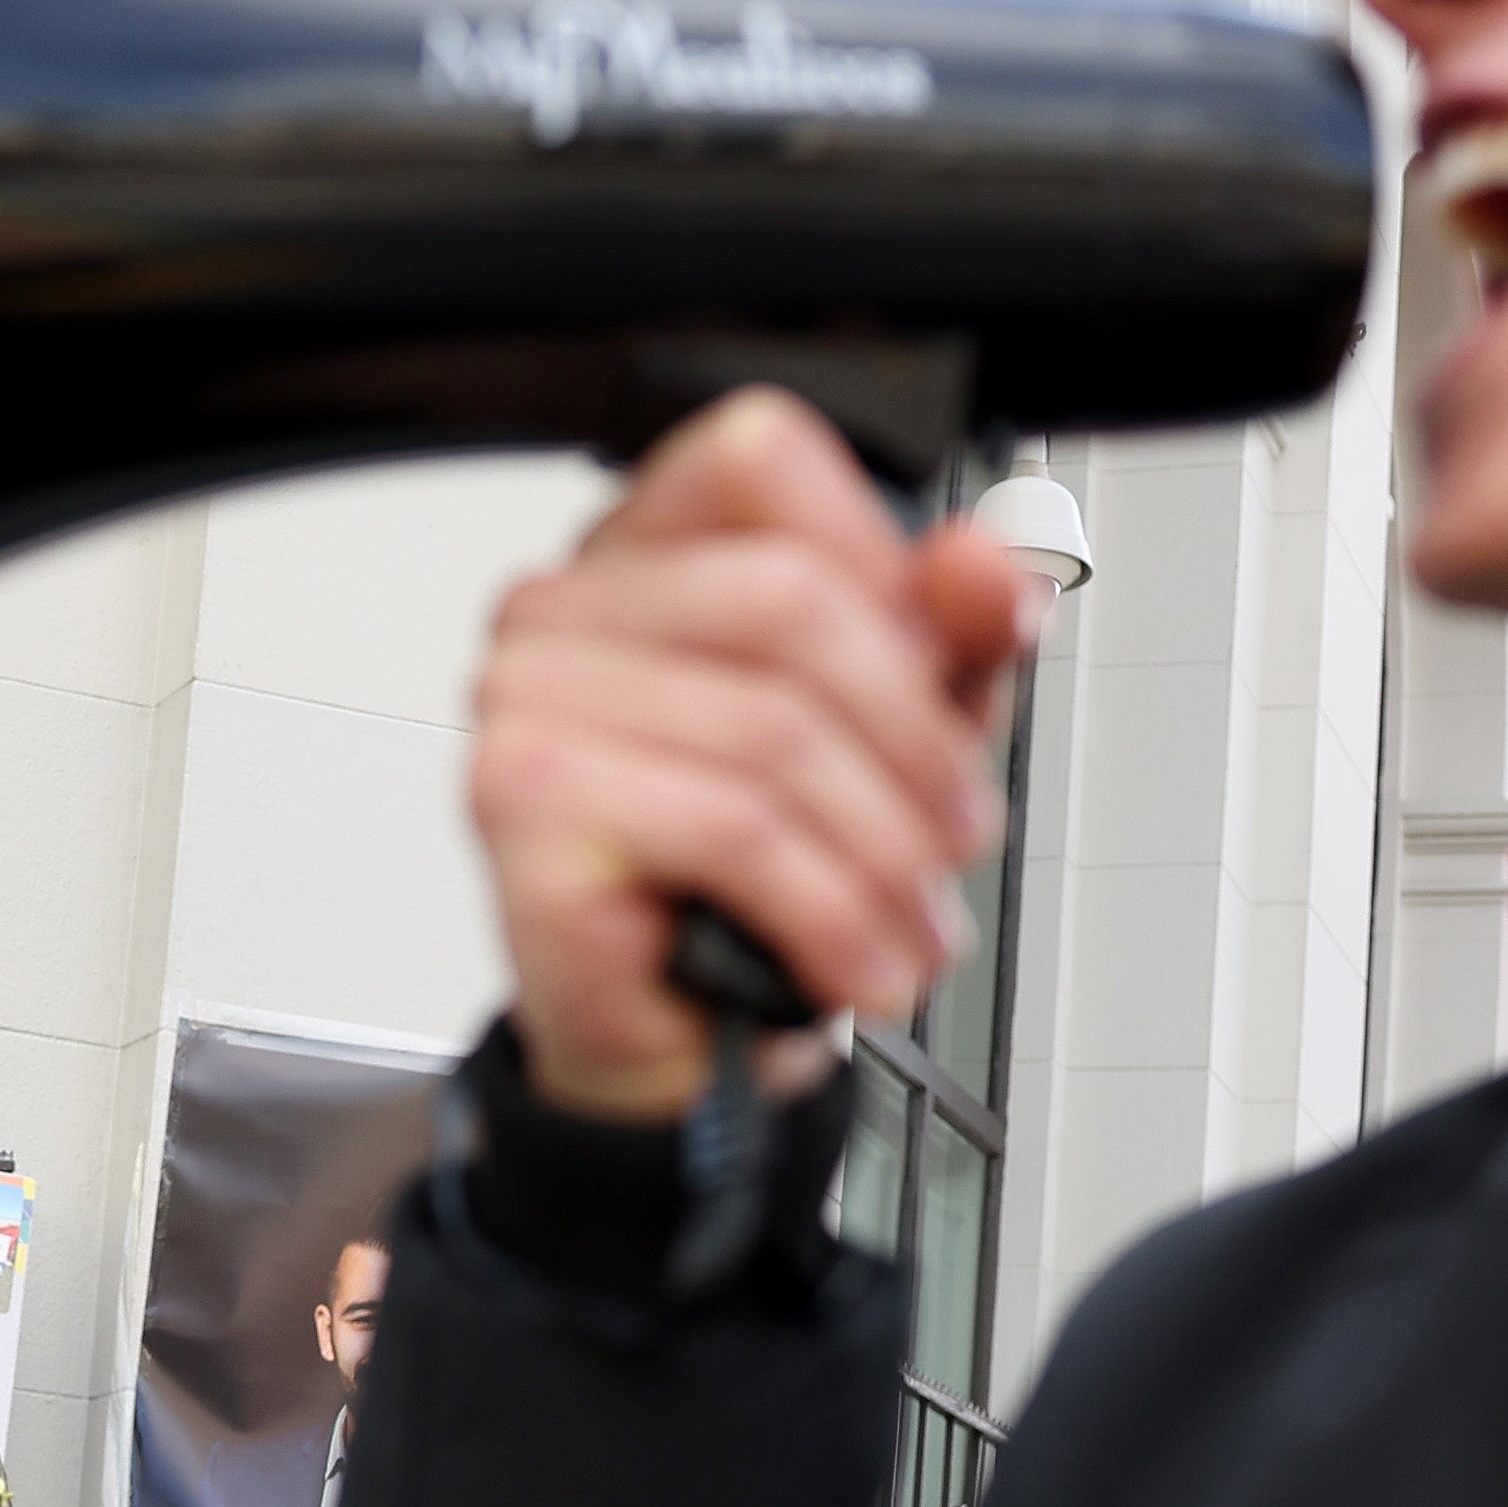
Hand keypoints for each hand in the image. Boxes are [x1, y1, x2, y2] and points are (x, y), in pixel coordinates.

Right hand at [472, 387, 1042, 1123]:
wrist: (674, 1048)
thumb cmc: (754, 885)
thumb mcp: (893, 736)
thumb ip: (947, 636)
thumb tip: (983, 565)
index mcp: (640, 555)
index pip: (759, 458)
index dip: (877, 559)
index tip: (934, 669)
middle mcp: (563, 610)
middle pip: (787, 598)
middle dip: (913, 735)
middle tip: (958, 833)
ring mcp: (526, 701)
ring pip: (773, 729)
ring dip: (883, 852)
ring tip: (913, 924)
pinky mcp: (524, 807)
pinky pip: (731, 829)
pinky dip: (829, 911)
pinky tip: (856, 963)